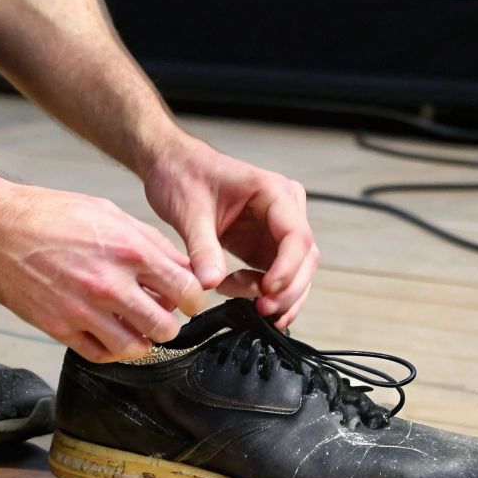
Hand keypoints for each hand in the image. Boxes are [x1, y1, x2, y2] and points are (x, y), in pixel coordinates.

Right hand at [0, 183, 205, 361]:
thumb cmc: (48, 213)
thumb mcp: (107, 211)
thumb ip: (148, 241)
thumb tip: (179, 265)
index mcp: (129, 250)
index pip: (186, 289)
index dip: (194, 298)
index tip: (189, 299)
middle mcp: (109, 284)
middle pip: (166, 325)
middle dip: (170, 322)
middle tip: (162, 314)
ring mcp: (83, 310)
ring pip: (136, 347)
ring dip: (142, 340)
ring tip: (135, 327)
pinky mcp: (58, 327)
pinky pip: (100, 354)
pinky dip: (112, 349)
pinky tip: (109, 334)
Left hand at [142, 137, 317, 326]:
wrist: (172, 167)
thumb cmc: (182, 175)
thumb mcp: (189, 211)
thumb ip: (202, 247)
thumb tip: (211, 283)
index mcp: (273, 192)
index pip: (297, 235)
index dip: (288, 268)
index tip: (267, 291)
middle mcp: (284, 210)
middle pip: (305, 257)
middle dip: (288, 289)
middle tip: (262, 311)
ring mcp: (276, 230)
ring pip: (296, 271)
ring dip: (279, 296)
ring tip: (249, 309)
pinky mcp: (263, 246)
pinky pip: (277, 275)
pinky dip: (267, 294)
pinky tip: (248, 305)